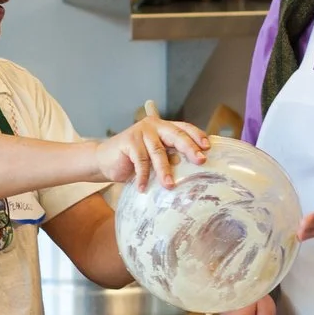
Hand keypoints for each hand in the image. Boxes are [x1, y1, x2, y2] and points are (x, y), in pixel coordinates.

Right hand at [96, 112, 210, 190]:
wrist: (105, 160)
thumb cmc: (134, 160)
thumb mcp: (155, 156)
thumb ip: (170, 156)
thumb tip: (193, 166)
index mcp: (163, 126)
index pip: (184, 128)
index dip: (197, 136)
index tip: (208, 147)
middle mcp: (154, 126)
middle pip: (175, 136)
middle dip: (189, 148)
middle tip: (201, 160)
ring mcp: (140, 132)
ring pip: (158, 152)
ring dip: (165, 171)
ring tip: (170, 186)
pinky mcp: (128, 141)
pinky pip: (140, 161)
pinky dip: (143, 176)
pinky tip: (143, 188)